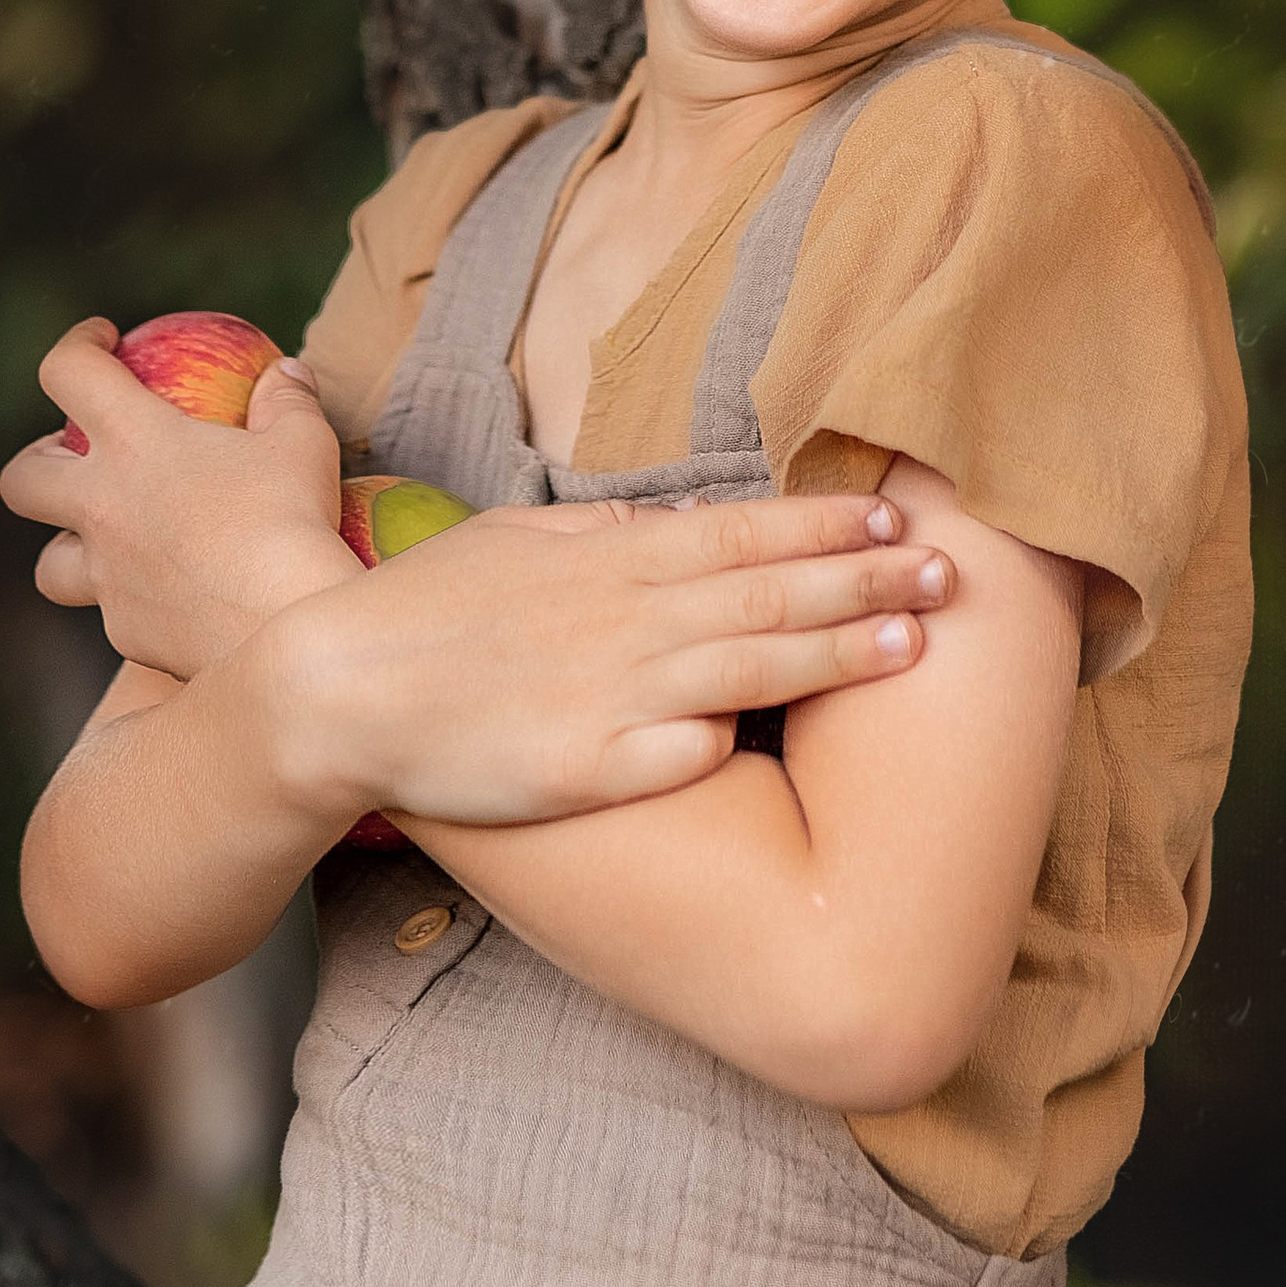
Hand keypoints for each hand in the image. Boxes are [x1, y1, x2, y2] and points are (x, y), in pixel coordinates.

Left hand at [1, 321, 350, 679]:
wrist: (284, 627)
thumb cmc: (293, 520)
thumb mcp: (304, 444)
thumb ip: (287, 401)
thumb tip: (287, 374)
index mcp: (136, 442)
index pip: (70, 373)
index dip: (77, 347)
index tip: (102, 341)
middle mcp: (102, 508)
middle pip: (21, 479)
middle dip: (37, 460)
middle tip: (75, 456)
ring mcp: (107, 576)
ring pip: (48, 564)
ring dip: (68, 546)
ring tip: (109, 540)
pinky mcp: (126, 630)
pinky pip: (114, 611)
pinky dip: (135, 598)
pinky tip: (178, 597)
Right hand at [257, 487, 955, 830]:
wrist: (336, 689)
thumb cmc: (430, 612)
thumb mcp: (521, 544)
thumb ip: (611, 535)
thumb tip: (687, 518)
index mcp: (610, 560)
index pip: (741, 533)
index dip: (824, 528)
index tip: (897, 519)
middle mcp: (621, 619)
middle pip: (765, 593)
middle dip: (864, 582)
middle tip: (949, 570)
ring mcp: (605, 694)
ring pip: (744, 666)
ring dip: (835, 653)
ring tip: (917, 644)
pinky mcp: (582, 768)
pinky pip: (672, 753)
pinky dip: (723, 736)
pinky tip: (784, 734)